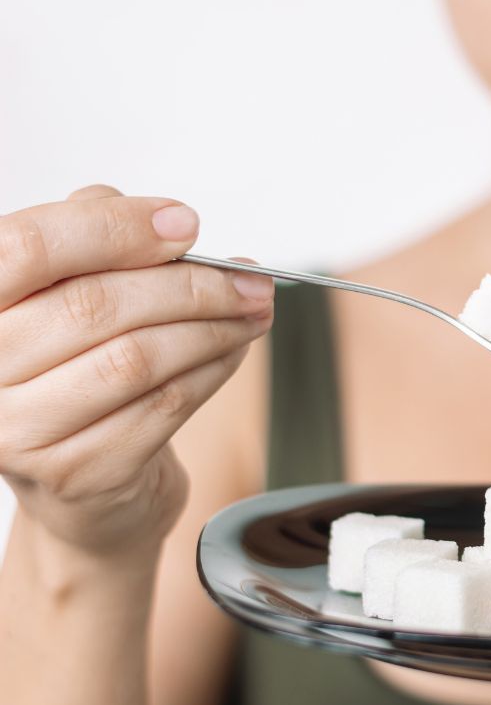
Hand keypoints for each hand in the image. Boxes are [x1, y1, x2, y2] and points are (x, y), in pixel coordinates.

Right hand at [0, 185, 273, 558]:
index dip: (113, 228)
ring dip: (213, 328)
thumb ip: (95, 240)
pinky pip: (164, 406)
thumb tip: (163, 219)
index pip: (28, 248)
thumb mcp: (69, 295)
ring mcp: (20, 431)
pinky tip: (233, 351)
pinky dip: (213, 371)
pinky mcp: (77, 473)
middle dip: (192, 285)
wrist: (81, 485)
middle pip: (96, 305)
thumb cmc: (76, 370)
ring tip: (253, 312)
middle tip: (249, 278)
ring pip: (137, 358)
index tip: (186, 223)